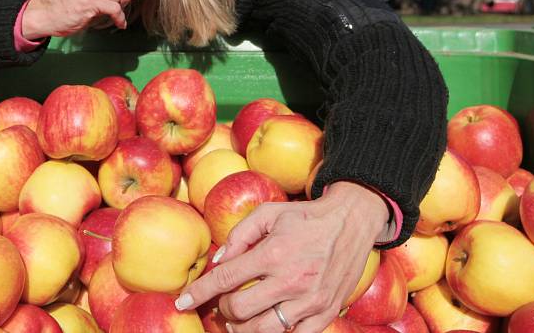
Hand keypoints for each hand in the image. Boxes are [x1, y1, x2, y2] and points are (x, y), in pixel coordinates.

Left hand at [175, 182, 389, 332]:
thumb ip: (239, 235)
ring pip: (264, 331)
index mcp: (273, 254)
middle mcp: (291, 281)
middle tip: (223, 302)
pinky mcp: (326, 313)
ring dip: (244, 328)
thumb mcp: (269, 213)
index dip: (199, 292)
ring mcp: (310, 301)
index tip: (182, 301)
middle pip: (240, 311)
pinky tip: (267, 321)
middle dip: (223, 309)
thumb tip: (217, 261)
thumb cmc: (305, 217)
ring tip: (239, 318)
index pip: (226, 280)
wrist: (352, 222)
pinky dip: (275, 332)